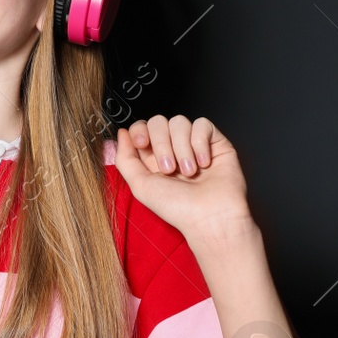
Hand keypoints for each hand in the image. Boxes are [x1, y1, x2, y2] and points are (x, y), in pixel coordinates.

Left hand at [114, 114, 253, 244]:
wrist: (211, 216)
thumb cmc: (177, 207)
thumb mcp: (140, 186)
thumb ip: (125, 159)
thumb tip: (122, 133)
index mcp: (152, 157)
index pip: (141, 128)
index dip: (140, 130)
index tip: (141, 143)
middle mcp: (172, 148)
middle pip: (158, 121)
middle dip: (161, 143)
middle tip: (169, 169)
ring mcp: (194, 143)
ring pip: (180, 122)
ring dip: (182, 148)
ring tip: (189, 172)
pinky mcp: (215, 142)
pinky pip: (203, 125)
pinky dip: (200, 144)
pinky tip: (204, 164)